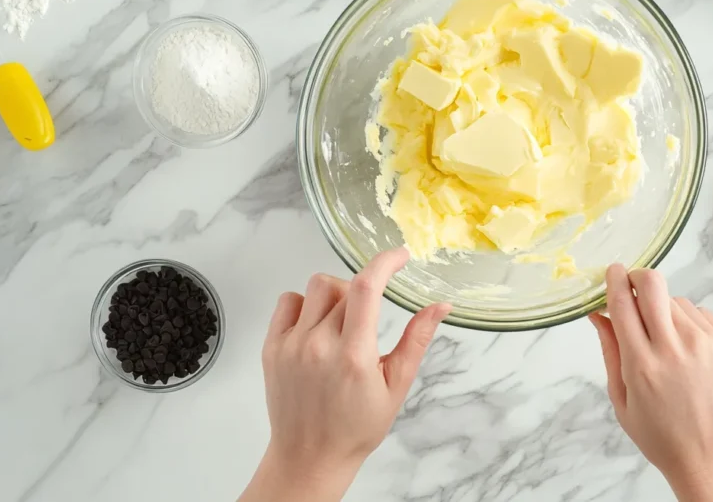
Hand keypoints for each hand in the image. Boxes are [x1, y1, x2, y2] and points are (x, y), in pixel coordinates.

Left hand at [239, 248, 451, 501]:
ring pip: (316, 288)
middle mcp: (319, 346)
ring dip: (335, 295)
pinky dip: (305, 305)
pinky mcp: (272, 348)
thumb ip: (417, 340)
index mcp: (354, 356)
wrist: (310, 457)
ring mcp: (291, 346)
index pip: (367, 288)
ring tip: (342, 323)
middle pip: (344, 286)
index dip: (385, 262)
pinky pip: (288, 301)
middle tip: (368, 321)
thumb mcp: (396, 386)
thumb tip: (440, 305)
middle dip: (364, 293)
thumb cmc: (356, 427)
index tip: (400, 256)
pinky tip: (316, 327)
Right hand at [589, 265, 712, 501]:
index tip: (612, 270)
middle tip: (634, 286)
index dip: (614, 280)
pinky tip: (689, 352)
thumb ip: (610, 351)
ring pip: (678, 300)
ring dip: (665, 309)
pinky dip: (690, 324)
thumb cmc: (662, 437)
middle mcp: (676, 349)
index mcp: (642, 365)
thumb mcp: (622, 400)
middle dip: (639, 277)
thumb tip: (599, 313)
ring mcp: (708, 345)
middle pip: (654, 284)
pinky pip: (703, 315)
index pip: (623, 303)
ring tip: (666, 342)